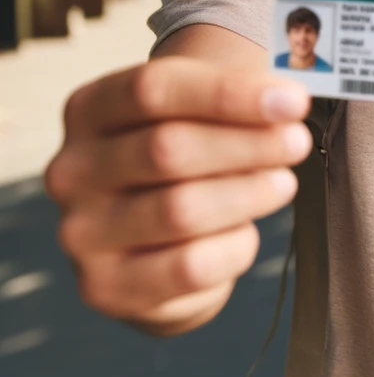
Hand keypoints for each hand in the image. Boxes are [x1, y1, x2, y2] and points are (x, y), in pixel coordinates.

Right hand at [44, 56, 312, 334]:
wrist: (150, 238)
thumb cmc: (185, 156)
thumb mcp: (196, 114)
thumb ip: (235, 99)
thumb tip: (290, 101)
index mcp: (90, 109)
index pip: (155, 89)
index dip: (230, 94)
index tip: (293, 100)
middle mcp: (73, 170)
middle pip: (168, 148)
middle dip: (248, 144)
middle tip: (298, 141)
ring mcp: (82, 234)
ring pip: (180, 210)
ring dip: (248, 194)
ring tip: (283, 183)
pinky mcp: (106, 288)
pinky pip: (188, 268)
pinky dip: (234, 246)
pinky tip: (248, 231)